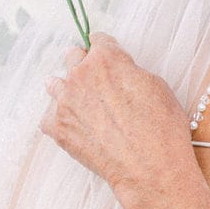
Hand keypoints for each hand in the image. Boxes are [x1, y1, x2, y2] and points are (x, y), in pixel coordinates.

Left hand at [40, 33, 194, 197]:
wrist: (149, 168)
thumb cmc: (161, 128)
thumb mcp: (157, 86)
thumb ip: (130, 72)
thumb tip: (122, 73)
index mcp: (106, 59)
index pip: (98, 40)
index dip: (105, 48)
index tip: (104, 53)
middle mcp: (80, 75)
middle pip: (72, 57)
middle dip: (83, 65)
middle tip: (94, 80)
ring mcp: (65, 101)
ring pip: (54, 84)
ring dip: (66, 90)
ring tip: (78, 102)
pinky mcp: (57, 127)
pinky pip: (49, 117)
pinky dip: (60, 120)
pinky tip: (74, 127)